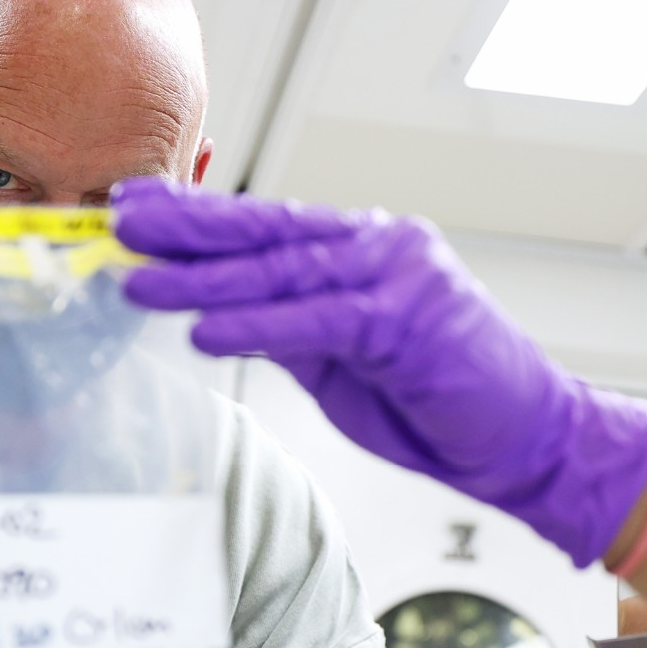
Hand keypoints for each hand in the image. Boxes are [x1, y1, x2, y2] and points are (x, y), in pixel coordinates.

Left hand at [112, 177, 646, 566]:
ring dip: (204, 277)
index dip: (198, 218)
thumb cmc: (439, 399)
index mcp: (364, 249)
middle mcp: (381, 246)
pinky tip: (204, 328)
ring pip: (284, 270)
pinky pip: (318, 319)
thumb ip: (290, 328)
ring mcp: (399, 275)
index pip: (268, 227)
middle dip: (187, 229)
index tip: (135, 208)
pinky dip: (256, 324)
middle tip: (119, 219)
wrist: (527, 439)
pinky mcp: (410, 319)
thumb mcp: (345, 360)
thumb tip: (218, 311)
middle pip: (267, 233)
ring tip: (139, 280)